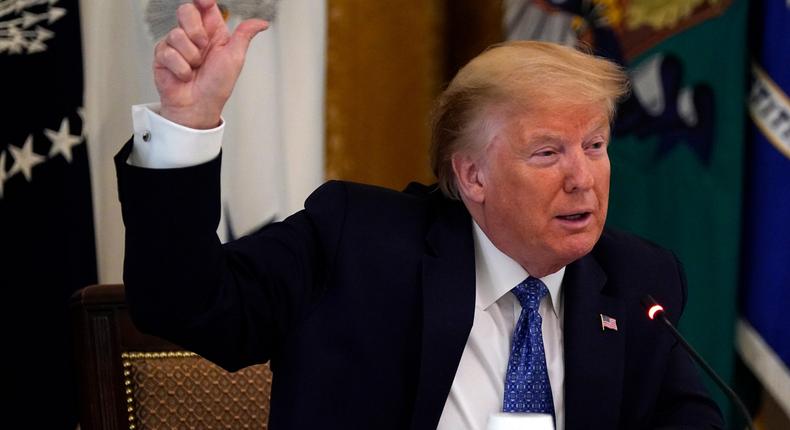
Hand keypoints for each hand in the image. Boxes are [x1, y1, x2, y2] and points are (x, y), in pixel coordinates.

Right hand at [153, 0, 268, 128]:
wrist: (199, 106)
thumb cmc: (217, 85)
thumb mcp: (235, 58)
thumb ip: (244, 35)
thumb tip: (262, 23)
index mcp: (212, 32)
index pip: (205, 6)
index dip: (202, 0)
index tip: (204, 1)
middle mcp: (193, 35)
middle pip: (185, 11)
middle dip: (195, 30)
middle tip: (203, 48)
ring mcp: (175, 44)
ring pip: (176, 34)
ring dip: (191, 57)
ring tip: (195, 68)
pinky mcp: (162, 55)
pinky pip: (168, 52)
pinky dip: (181, 68)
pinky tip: (185, 75)